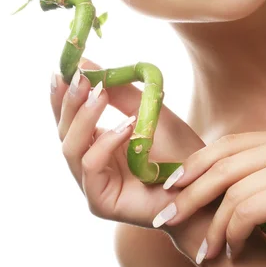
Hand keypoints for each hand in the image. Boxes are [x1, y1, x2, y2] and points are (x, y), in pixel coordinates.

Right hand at [50, 57, 205, 228]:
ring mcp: (92, 185)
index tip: (63, 69)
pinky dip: (105, 143)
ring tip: (100, 94)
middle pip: (63, 131)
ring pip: (70, 148)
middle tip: (80, 78)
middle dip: (69, 102)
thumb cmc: (177, 150)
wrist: (203, 183)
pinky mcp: (101, 202)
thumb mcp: (145, 110)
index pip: (68, 117)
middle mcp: (89, 164)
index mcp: (95, 143)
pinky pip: (91, 168)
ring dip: (84, 118)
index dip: (62, 94)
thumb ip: (117, 90)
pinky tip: (126, 126)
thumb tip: (85, 63)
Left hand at [153, 127, 265, 266]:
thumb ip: (251, 176)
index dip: (194, 165)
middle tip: (168, 217)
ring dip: (213, 227)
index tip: (170, 186)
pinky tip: (234, 251)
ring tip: (207, 250)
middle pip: (221, 166)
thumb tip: (199, 184)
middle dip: (189, 194)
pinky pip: (246, 212)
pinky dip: (233, 235)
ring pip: (231, 193)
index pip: (225, 145)